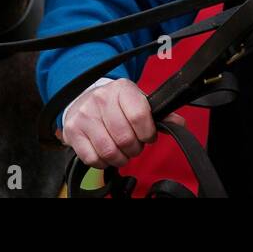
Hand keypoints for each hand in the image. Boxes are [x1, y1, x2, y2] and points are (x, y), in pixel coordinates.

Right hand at [58, 78, 185, 168]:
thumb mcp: (137, 101)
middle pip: (125, 138)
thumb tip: (179, 124)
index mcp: (122, 89)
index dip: (147, 133)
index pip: (140, 116)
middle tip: (135, 146)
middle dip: (135, 148)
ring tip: (122, 152)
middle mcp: (101, 99)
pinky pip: (92, 158)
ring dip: (120, 158)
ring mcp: (85, 115)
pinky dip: (104, 162)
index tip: (148, 136)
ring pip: (109, 150)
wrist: (83, 99)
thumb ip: (158, 113)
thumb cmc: (115, 103)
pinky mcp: (73, 132)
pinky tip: (107, 154)